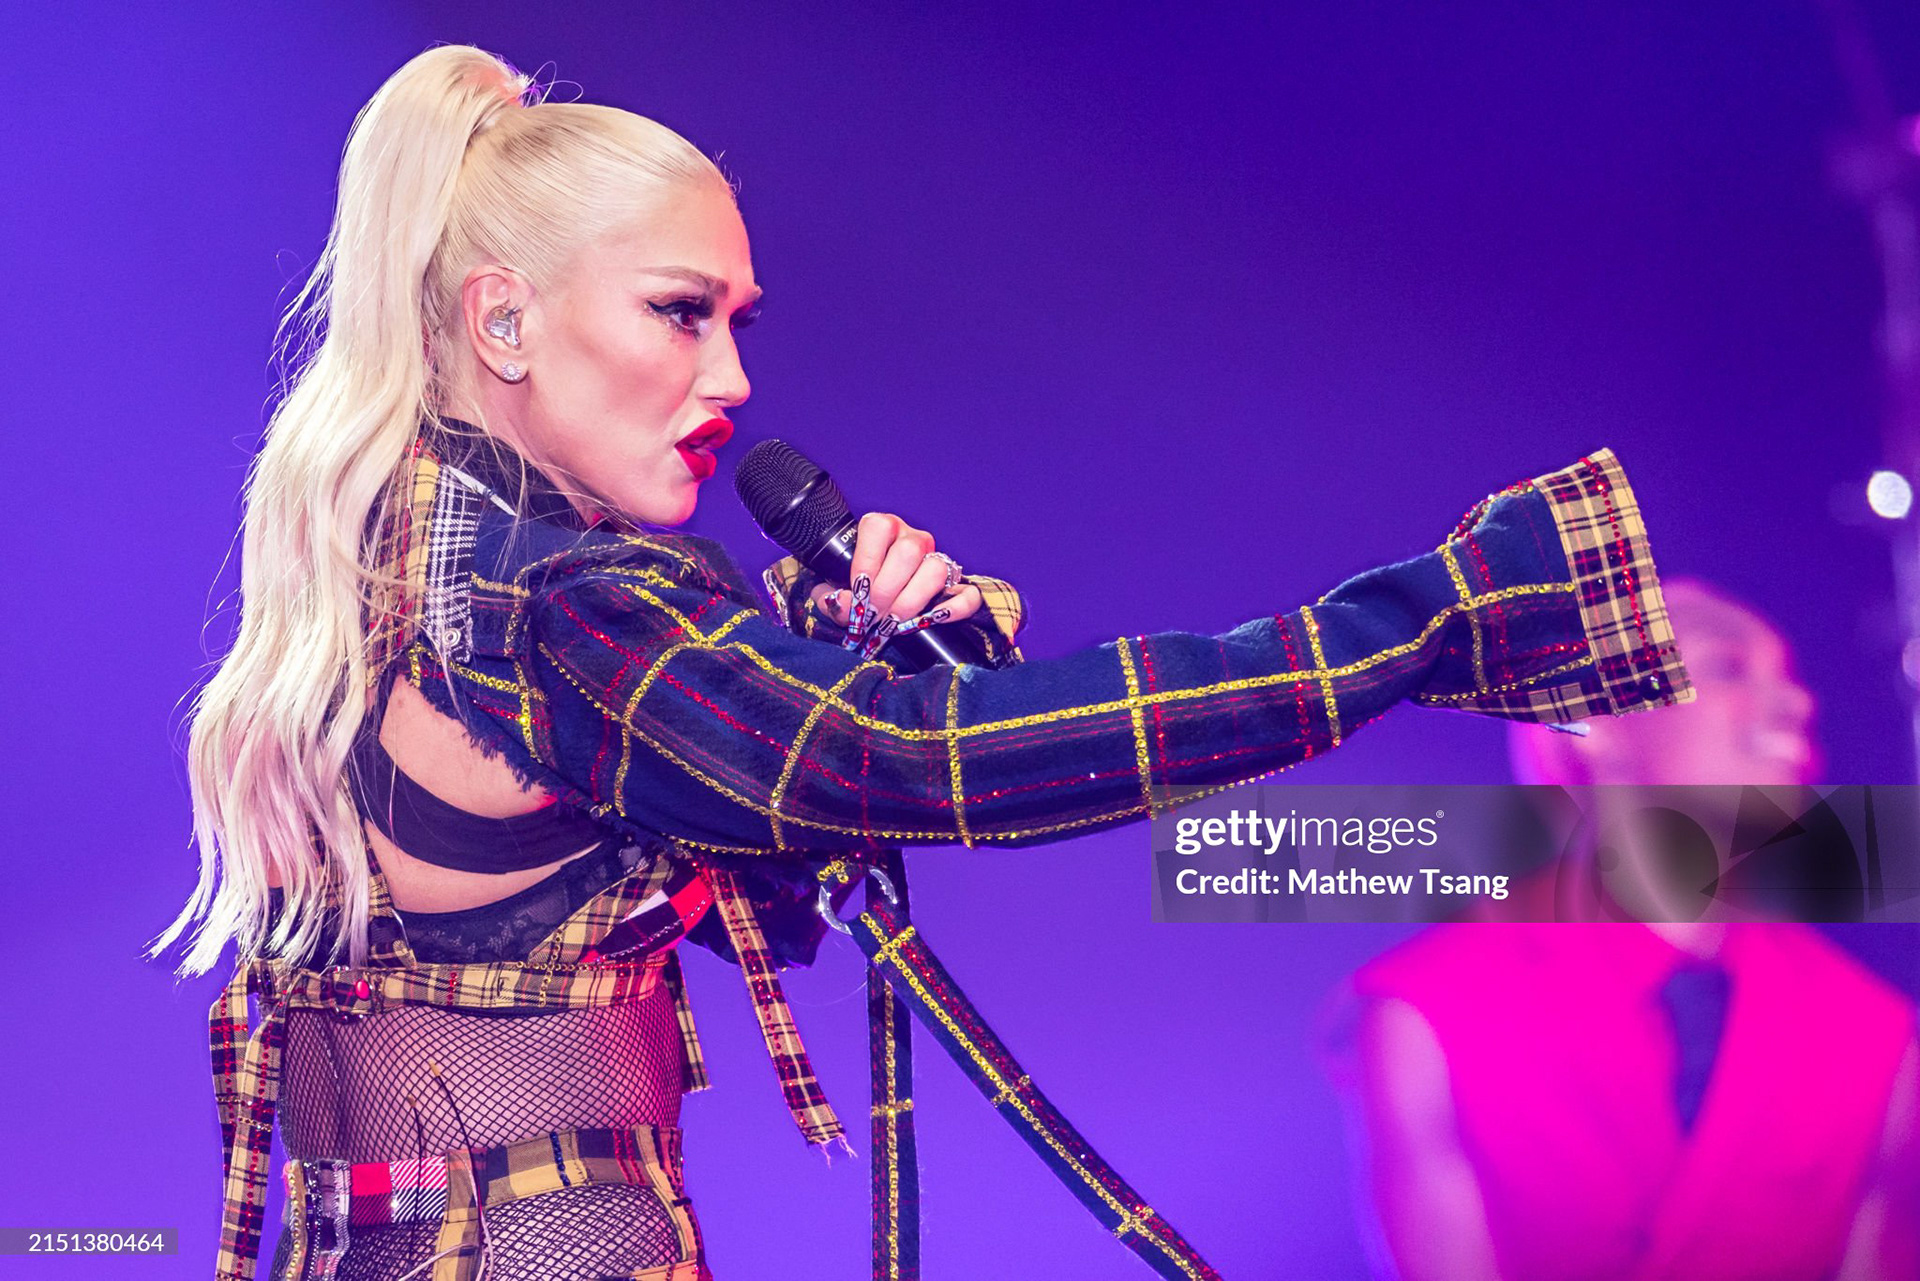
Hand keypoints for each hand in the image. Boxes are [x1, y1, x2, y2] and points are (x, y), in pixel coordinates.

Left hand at [807, 511, 984, 630]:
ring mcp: (937, 558)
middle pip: (909, 552)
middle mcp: (912, 538)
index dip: (866, 562)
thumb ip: (832, 597)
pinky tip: (934, 619)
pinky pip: (967, 593)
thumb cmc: (859, 588)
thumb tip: (838, 602)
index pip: (879, 529)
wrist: (880, 599)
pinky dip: (955, 608)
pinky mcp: (955, 584)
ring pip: (936, 569)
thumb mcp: (839, 587)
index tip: (857, 590)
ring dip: (912, 601)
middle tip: (873, 614)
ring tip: (893, 621)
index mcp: (883, 527)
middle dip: (887, 590)